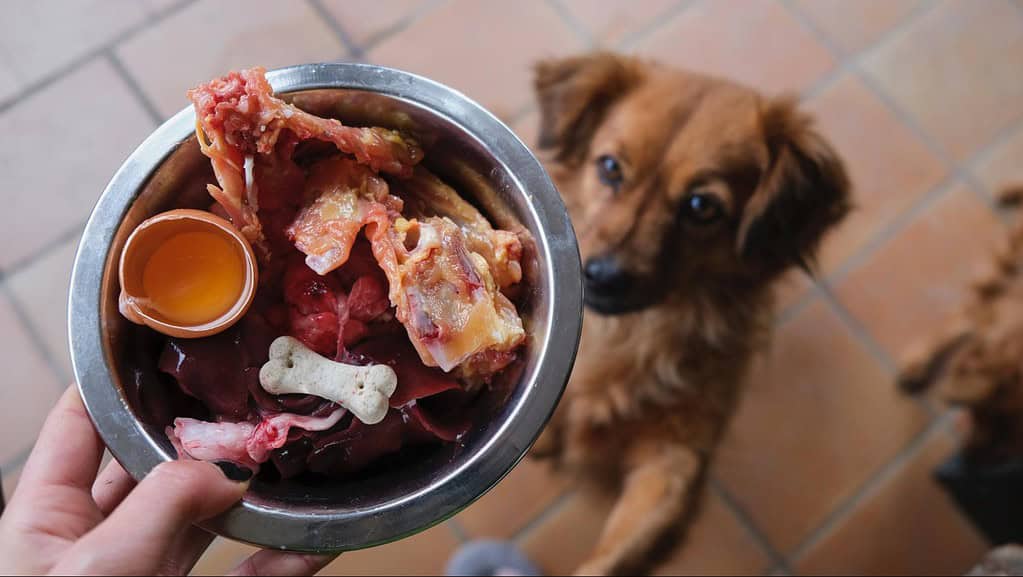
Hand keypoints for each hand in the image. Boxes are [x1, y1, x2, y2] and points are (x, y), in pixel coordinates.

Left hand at [0, 386, 335, 574]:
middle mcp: (94, 539)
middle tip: (258, 395)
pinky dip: (280, 561)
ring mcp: (144, 576)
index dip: (120, 377)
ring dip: (248, 494)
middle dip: (204, 432)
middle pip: (155, 464)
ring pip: (203, 518)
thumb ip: (161, 507)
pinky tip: (319, 541)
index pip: (84, 423)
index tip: (175, 339)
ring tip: (293, 458)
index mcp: (43, 516)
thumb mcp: (94, 570)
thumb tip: (228, 468)